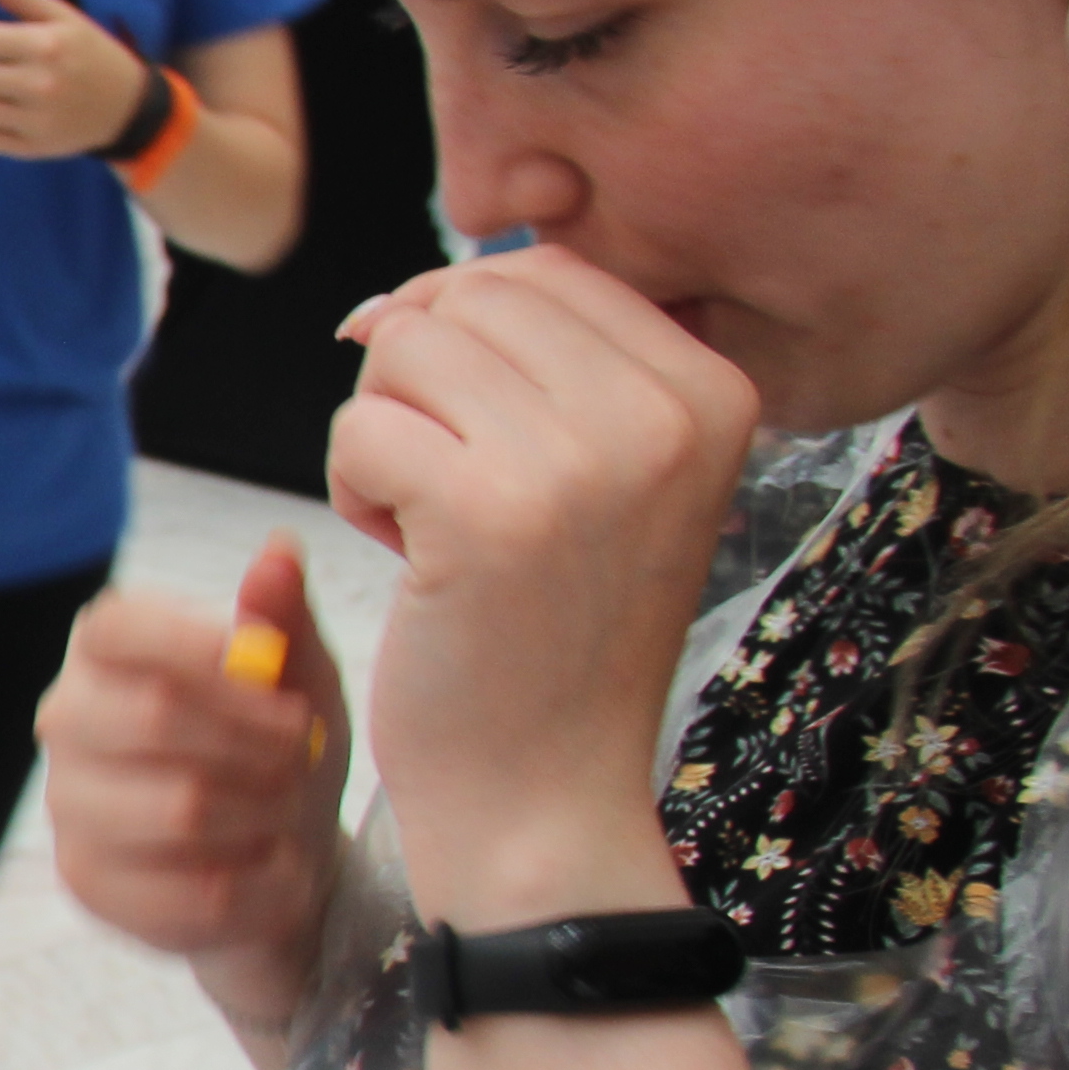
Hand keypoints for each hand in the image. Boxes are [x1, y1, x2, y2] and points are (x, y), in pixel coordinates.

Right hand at [36, 533, 348, 1043]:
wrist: (282, 861)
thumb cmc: (280, 752)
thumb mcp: (300, 678)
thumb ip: (284, 618)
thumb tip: (278, 549)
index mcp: (107, 654)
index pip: (114, 628)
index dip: (195, 647)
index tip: (272, 678)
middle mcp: (68, 721)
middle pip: (151, 717)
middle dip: (255, 741)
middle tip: (299, 752)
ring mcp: (67, 804)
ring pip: (179, 808)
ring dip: (265, 813)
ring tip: (287, 810)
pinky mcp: (87, 881)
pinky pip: (190, 888)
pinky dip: (260, 882)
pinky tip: (271, 868)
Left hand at [327, 251, 755, 927]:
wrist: (546, 797)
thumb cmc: (551, 635)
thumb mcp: (602, 478)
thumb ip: (541, 364)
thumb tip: (397, 295)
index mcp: (713, 388)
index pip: (547, 271)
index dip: (468, 337)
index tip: (486, 443)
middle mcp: (665, 412)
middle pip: (464, 298)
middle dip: (421, 388)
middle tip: (460, 496)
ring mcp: (581, 460)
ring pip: (401, 349)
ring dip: (386, 437)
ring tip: (441, 528)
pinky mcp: (486, 512)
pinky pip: (359, 429)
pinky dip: (355, 492)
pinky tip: (415, 562)